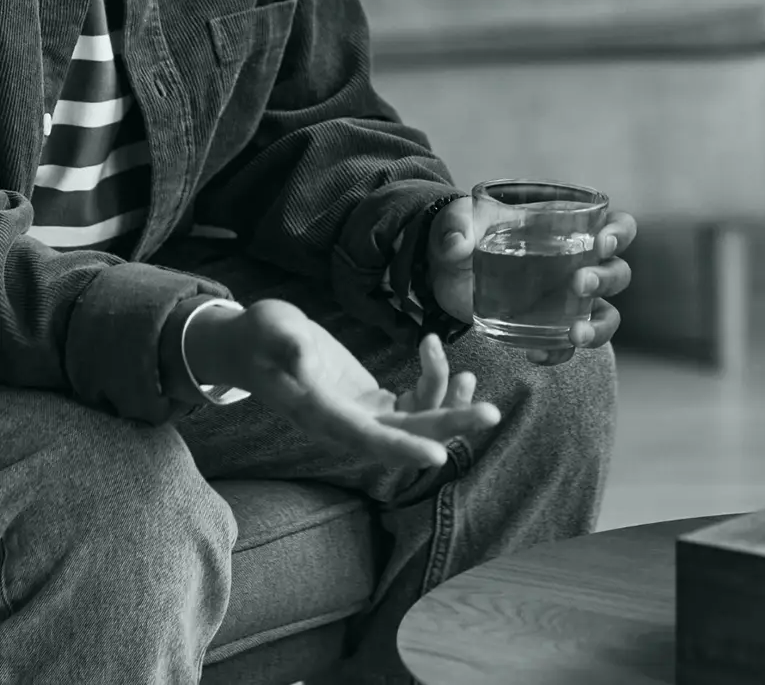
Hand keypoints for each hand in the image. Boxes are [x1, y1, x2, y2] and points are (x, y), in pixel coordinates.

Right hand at [188, 300, 499, 469]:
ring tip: (468, 374)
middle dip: (449, 426)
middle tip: (493, 413)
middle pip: (403, 435)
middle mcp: (343, 423)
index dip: (402, 448)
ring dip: (448, 402)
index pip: (366, 438)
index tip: (438, 454)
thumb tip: (301, 353)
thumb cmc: (258, 335)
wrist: (252, 346)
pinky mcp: (370, 403)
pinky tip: (442, 361)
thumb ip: (285, 343)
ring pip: (414, 423)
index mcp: (319, 413)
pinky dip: (434, 387)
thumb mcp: (269, 329)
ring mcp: (359, 415)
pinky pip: (411, 407)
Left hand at [427, 198, 636, 365]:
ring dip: (599, 326)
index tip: (600, 242)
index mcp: (570, 227)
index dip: (619, 233)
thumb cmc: (461, 236)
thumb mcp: (454, 223)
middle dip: (606, 279)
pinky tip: (536, 354)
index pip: (617, 226)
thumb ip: (454, 228)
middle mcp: (580, 264)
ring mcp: (567, 300)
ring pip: (606, 315)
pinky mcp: (548, 326)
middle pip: (617, 272)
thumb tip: (458, 243)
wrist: (442, 274)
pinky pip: (566, 345)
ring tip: (575, 334)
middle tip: (579, 284)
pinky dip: (559, 352)